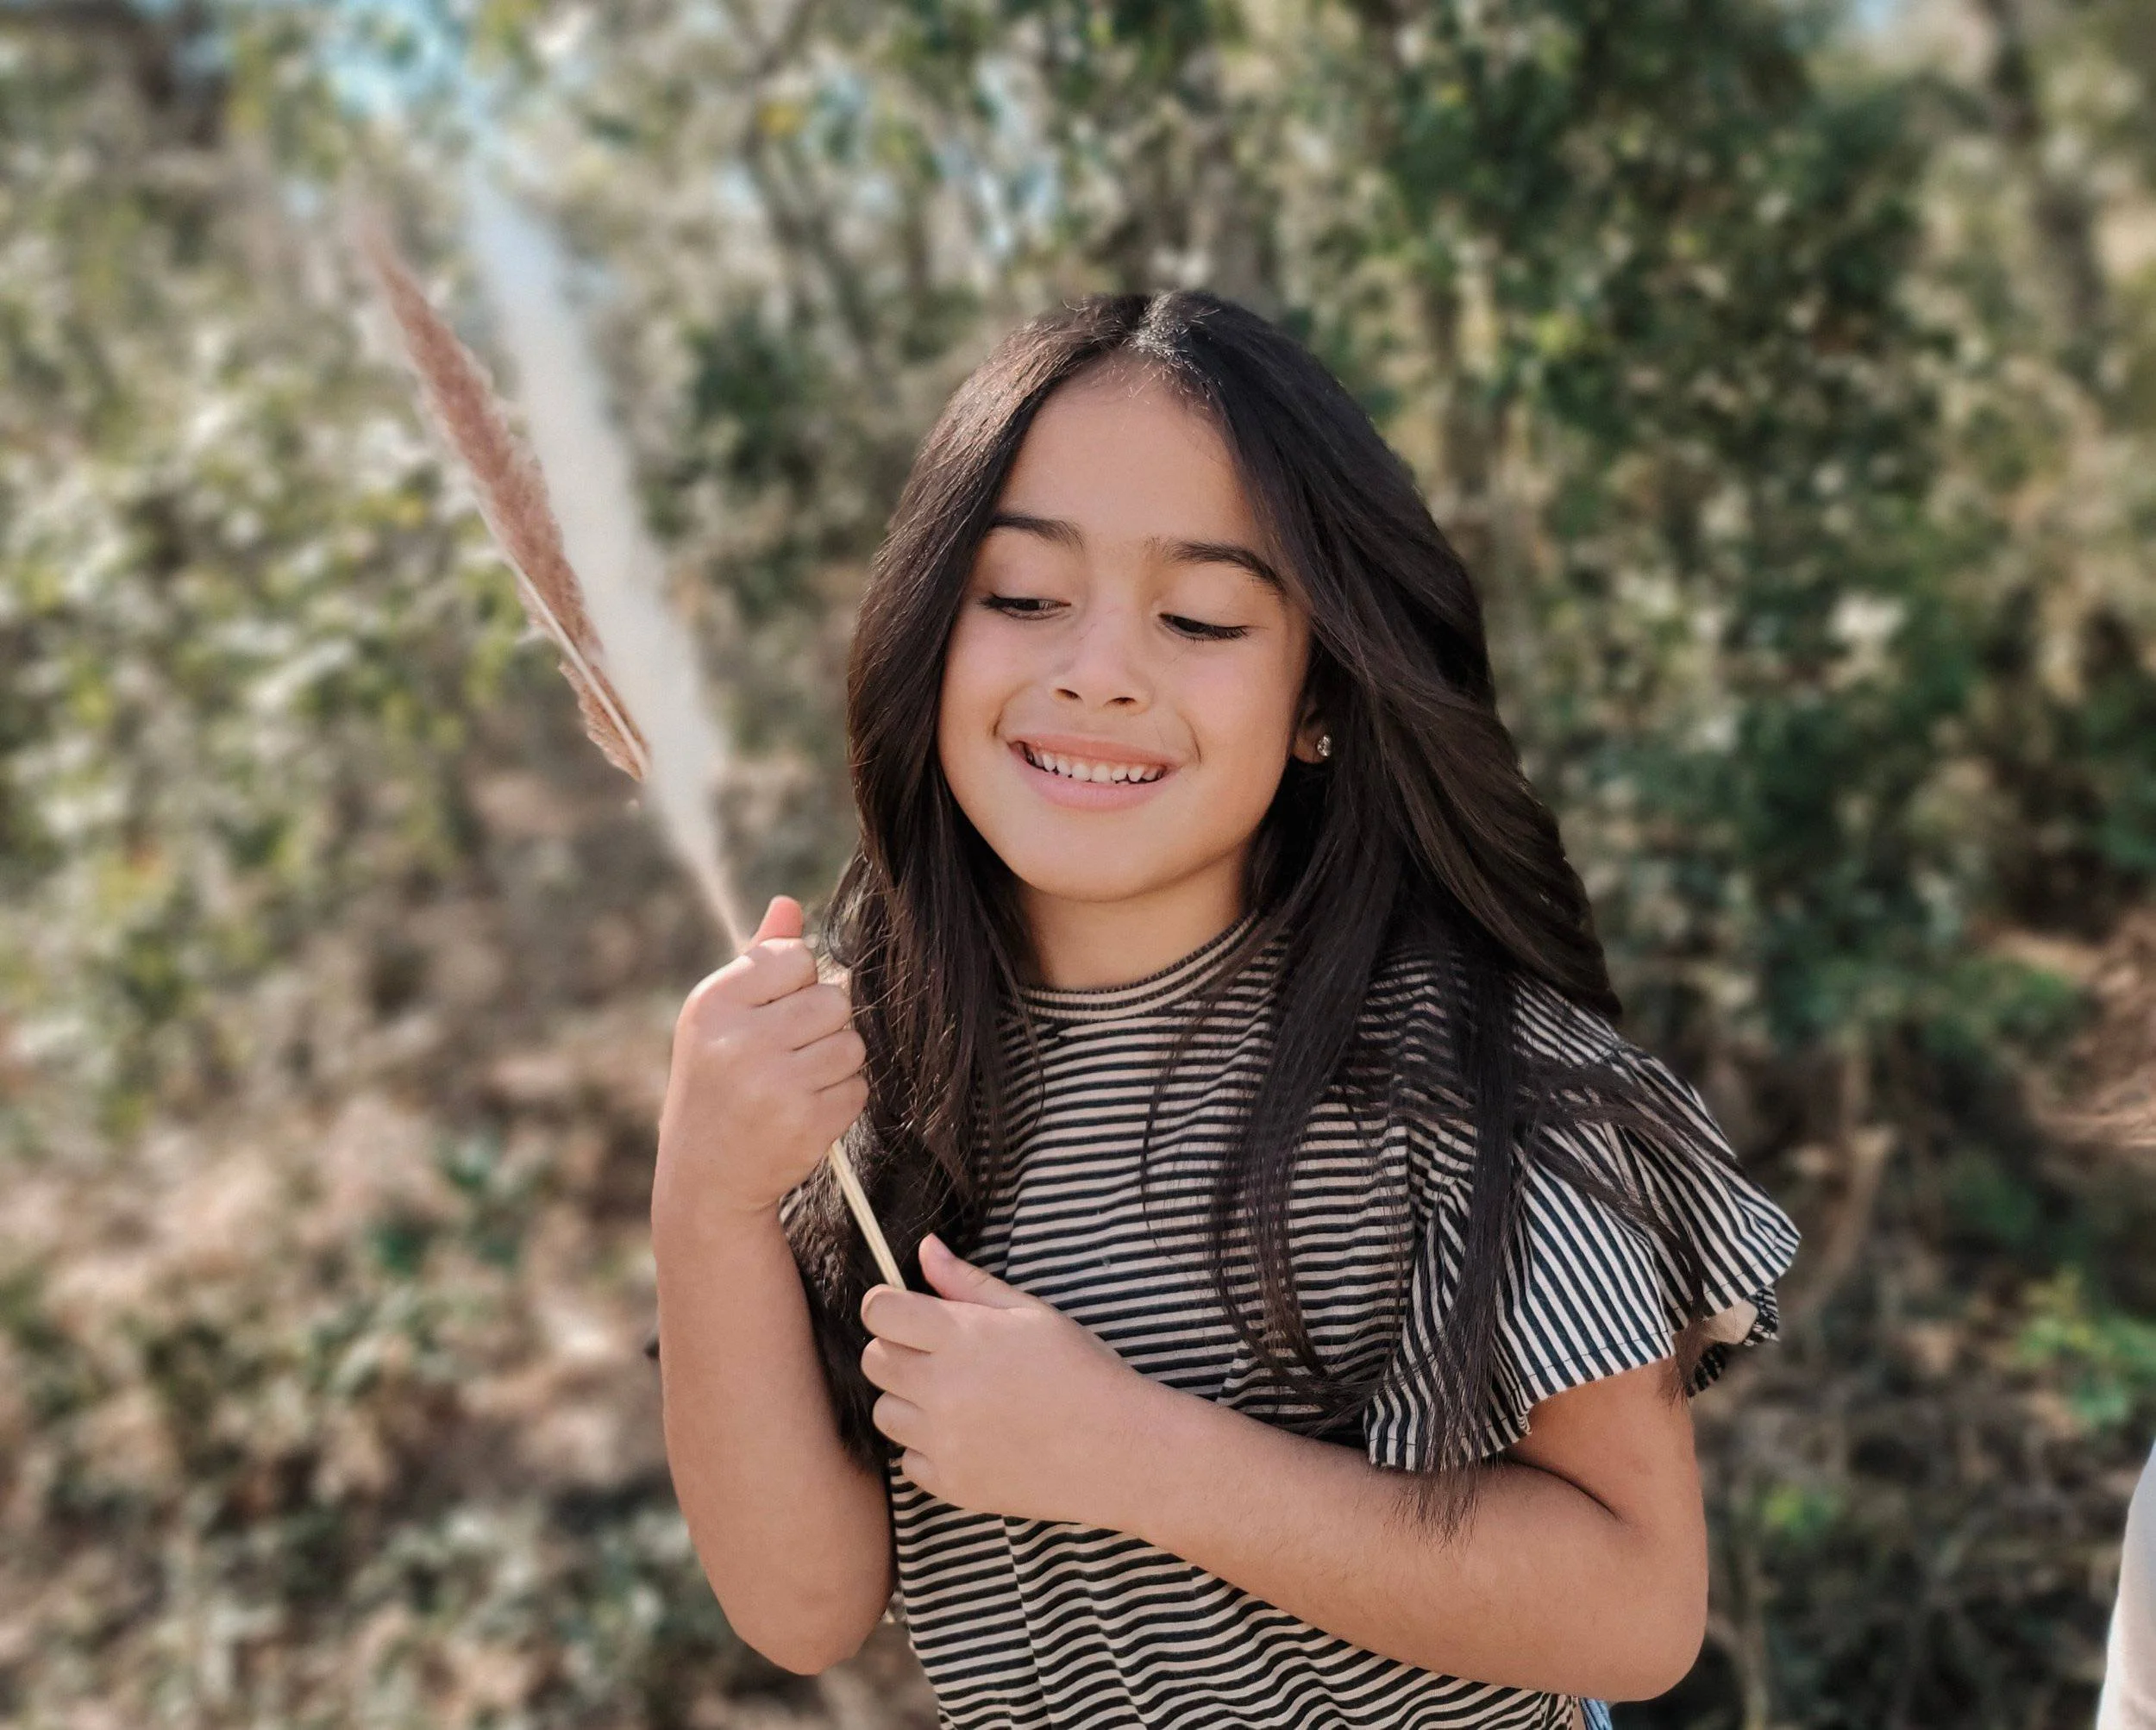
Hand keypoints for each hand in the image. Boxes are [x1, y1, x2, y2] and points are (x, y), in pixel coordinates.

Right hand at [653, 895, 866, 1231]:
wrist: (707, 1176)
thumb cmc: (717, 1081)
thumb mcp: (720, 1018)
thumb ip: (758, 959)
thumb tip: (788, 903)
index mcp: (714, 1004)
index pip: (796, 957)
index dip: (796, 983)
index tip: (772, 1013)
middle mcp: (739, 1040)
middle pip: (834, 998)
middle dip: (823, 1023)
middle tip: (789, 1052)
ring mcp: (774, 1084)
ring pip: (852, 1043)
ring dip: (836, 1062)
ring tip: (796, 1082)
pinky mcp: (807, 1123)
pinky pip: (859, 1087)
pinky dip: (842, 1098)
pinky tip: (805, 1111)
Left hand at [859, 1233, 1166, 1528]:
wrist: (1118, 1450)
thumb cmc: (1082, 1371)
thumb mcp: (1030, 1313)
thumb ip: (967, 1282)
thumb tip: (925, 1248)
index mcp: (962, 1337)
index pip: (880, 1311)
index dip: (888, 1305)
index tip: (907, 1312)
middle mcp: (943, 1388)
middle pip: (874, 1360)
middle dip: (896, 1349)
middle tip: (938, 1355)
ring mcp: (944, 1441)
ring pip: (884, 1412)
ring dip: (908, 1400)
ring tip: (955, 1398)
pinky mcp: (951, 1484)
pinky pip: (907, 1460)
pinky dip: (927, 1448)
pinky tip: (967, 1436)